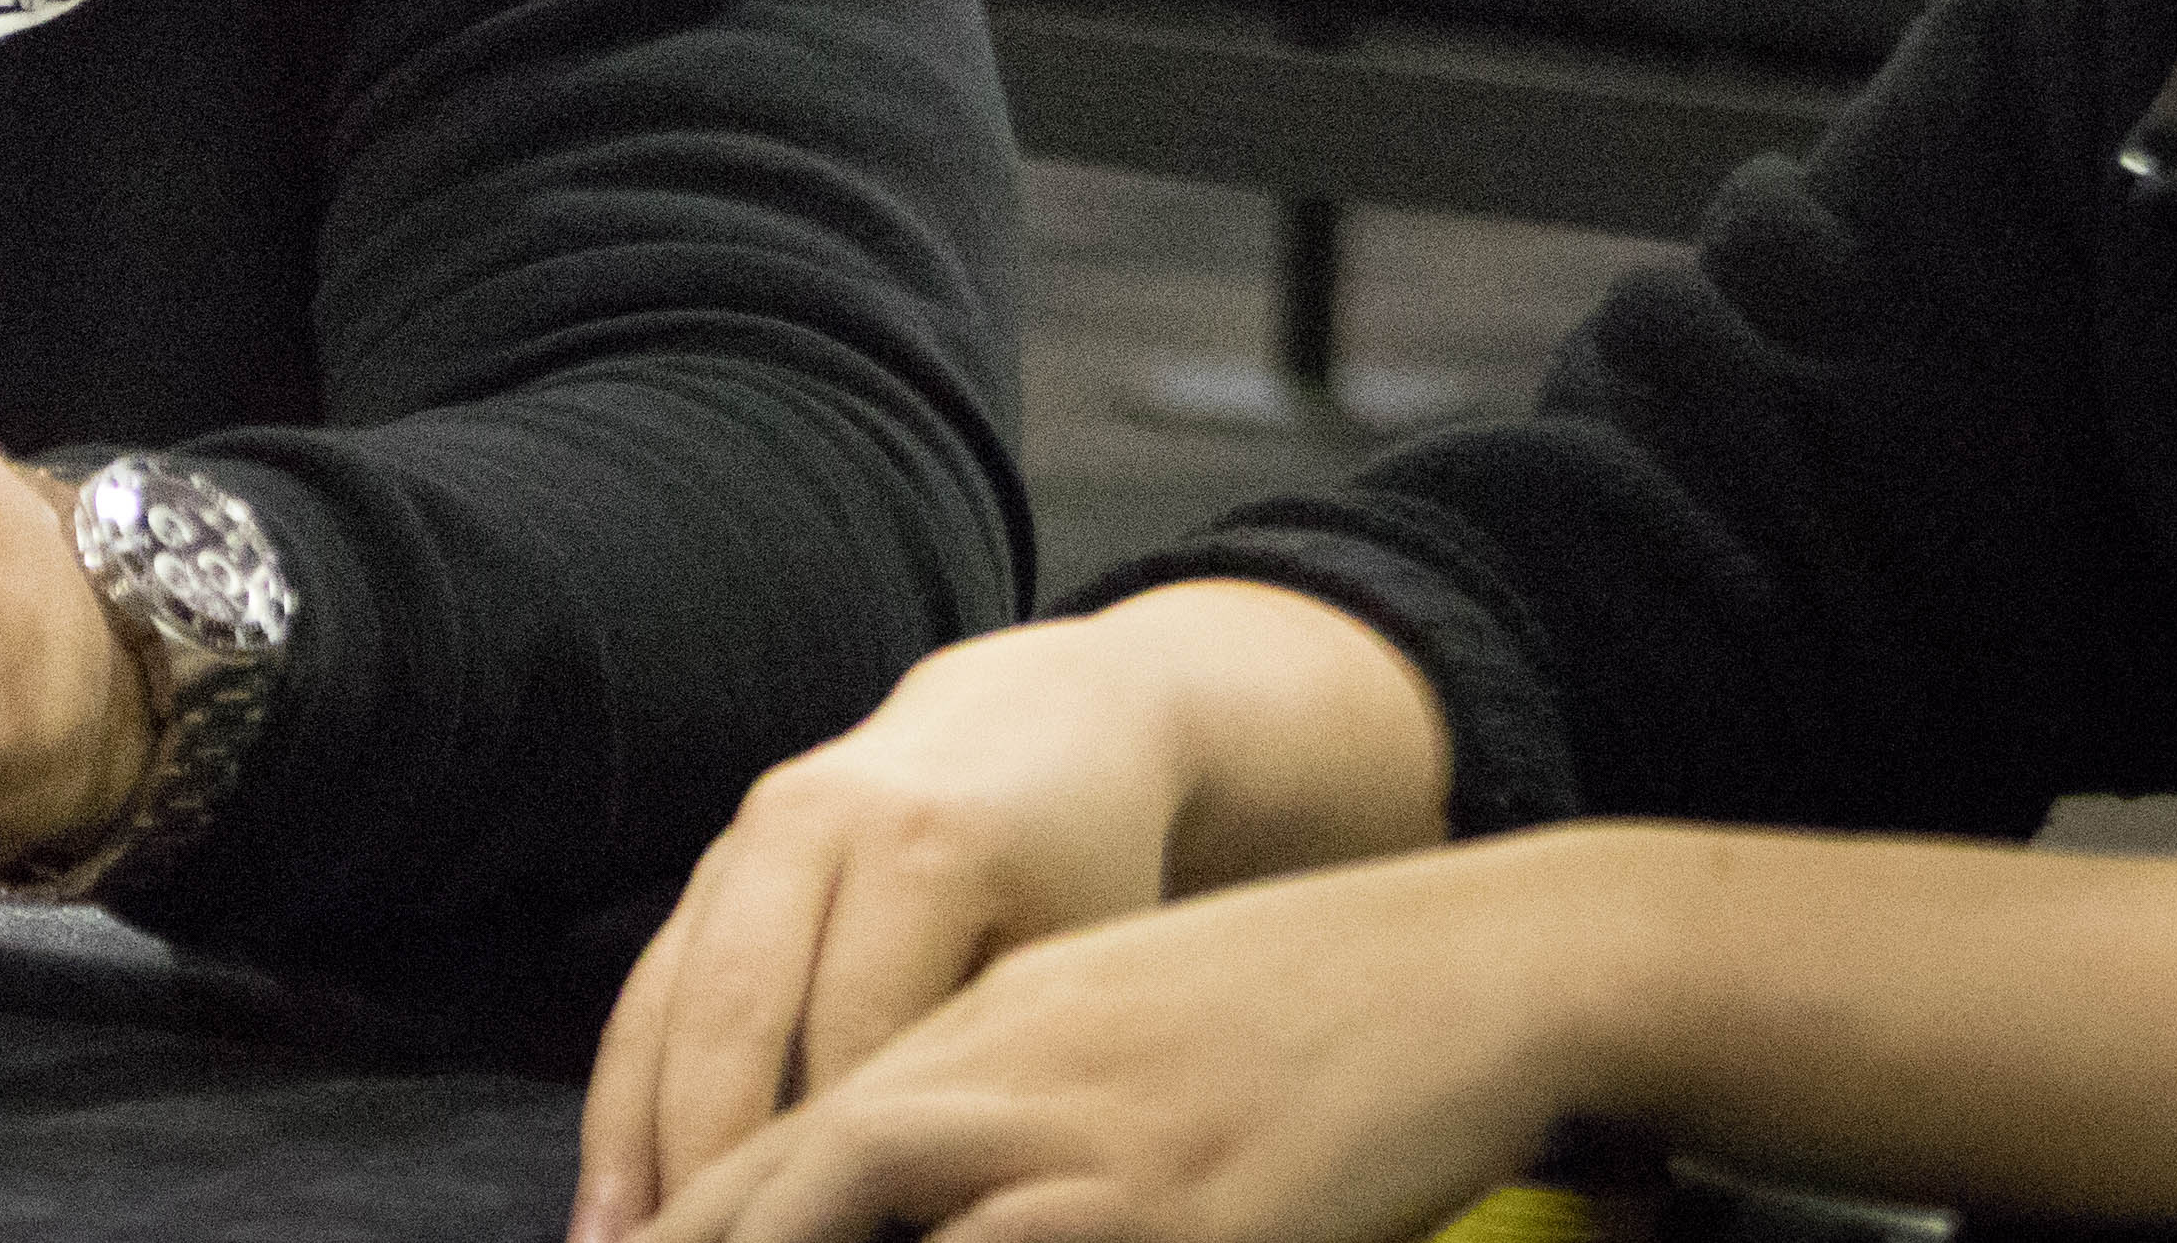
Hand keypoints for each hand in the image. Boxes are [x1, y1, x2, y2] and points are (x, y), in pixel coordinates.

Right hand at [576, 583, 1458, 1242]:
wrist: (1046, 721)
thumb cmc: (1093, 868)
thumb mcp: (1084, 952)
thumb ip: (1004, 1065)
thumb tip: (945, 1209)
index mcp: (926, 849)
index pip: (857, 1037)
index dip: (840, 1163)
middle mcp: (815, 824)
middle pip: (737, 1017)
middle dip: (708, 1159)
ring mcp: (748, 834)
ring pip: (670, 1001)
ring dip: (631, 1138)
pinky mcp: (717, 858)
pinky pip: (649, 985)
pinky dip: (622, 1093)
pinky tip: (610, 1191)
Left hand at [629, 835, 1627, 1242]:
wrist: (1479, 961)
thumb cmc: (1302, 1008)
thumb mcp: (1112, 1023)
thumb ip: (999, 1090)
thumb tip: (894, 1181)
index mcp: (990, 1017)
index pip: (798, 1117)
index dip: (696, 1200)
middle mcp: (1016, 1064)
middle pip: (810, 1161)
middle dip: (710, 1231)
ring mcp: (1094, 1141)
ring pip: (868, 1185)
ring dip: (788, 1234)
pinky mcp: (1184, 1212)